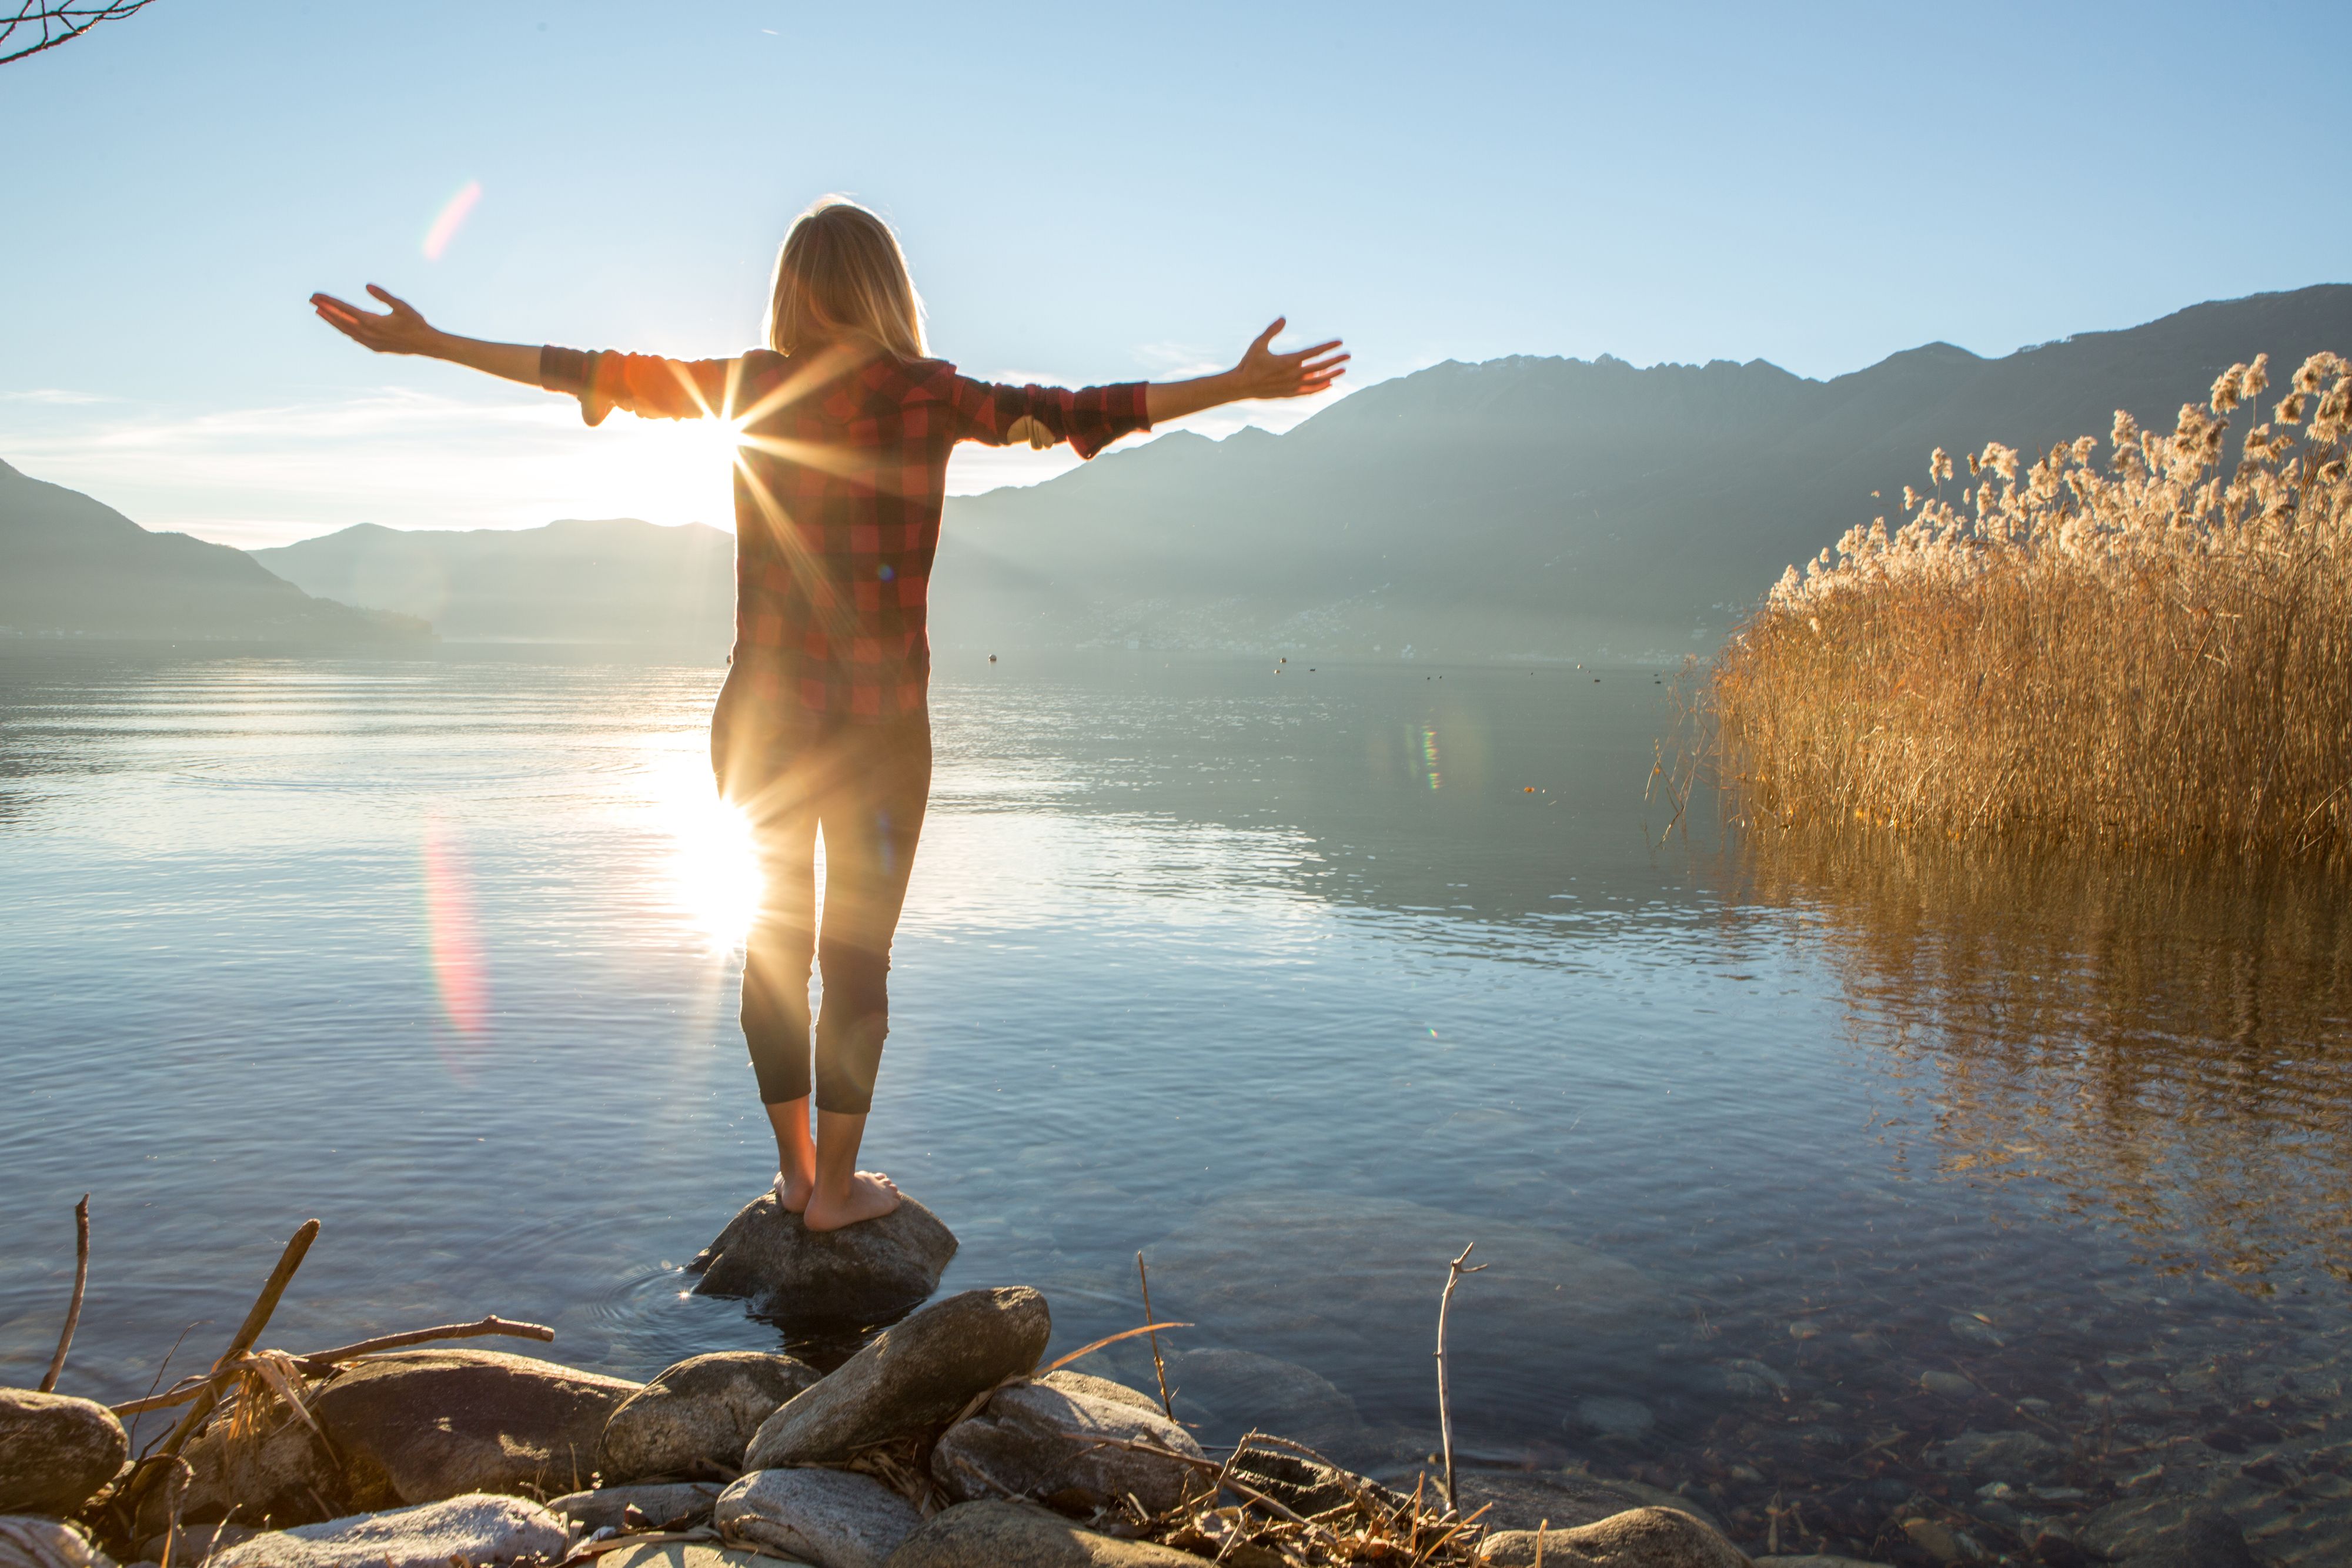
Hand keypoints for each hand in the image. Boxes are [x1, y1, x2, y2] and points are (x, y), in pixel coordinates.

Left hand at [310, 284, 441, 355]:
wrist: (426, 345)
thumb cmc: (416, 323)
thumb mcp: (402, 305)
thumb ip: (384, 296)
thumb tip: (367, 286)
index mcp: (371, 322)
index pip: (343, 309)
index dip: (328, 301)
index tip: (315, 295)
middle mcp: (366, 333)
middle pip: (339, 319)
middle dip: (324, 309)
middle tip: (311, 300)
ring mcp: (369, 342)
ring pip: (344, 330)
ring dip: (331, 320)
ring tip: (319, 312)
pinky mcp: (374, 347)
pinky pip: (353, 338)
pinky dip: (344, 330)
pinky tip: (341, 326)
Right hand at [1229, 318, 1347, 400]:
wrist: (1241, 386)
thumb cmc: (1249, 363)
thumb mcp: (1259, 343)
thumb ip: (1272, 331)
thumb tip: (1283, 318)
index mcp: (1289, 360)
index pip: (1314, 352)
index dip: (1328, 346)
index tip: (1340, 341)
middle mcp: (1294, 374)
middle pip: (1320, 366)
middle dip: (1335, 360)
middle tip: (1348, 355)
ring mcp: (1293, 386)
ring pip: (1318, 380)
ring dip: (1331, 374)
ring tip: (1343, 370)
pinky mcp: (1289, 394)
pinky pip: (1309, 391)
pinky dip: (1320, 388)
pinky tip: (1328, 384)